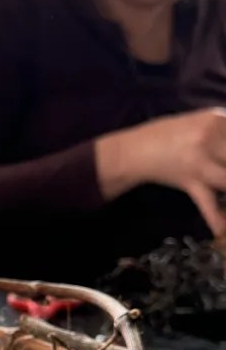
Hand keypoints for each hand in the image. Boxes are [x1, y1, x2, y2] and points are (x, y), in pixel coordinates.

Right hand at [96, 108, 225, 236]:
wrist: (133, 152)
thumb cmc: (166, 134)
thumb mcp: (199, 121)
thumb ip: (224, 127)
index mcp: (215, 119)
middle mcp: (209, 138)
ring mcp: (199, 162)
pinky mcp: (189, 182)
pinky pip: (207, 202)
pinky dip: (216, 218)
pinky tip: (221, 230)